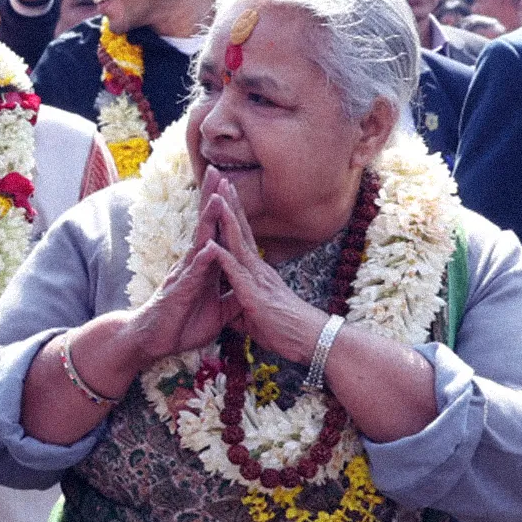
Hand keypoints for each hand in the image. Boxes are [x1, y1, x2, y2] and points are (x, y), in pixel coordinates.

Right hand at [120, 180, 233, 364]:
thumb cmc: (182, 325)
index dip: (224, 209)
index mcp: (204, 267)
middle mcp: (193, 265)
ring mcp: (185, 276)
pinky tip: (209, 247)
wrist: (154, 343)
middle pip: (205, 226)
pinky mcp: (179, 293)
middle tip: (218, 170)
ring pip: (199, 243)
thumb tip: (248, 290)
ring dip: (207, 221)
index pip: (216, 231)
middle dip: (211, 198)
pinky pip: (193, 275)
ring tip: (216, 198)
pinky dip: (202, 261)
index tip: (231, 183)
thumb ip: (232, 297)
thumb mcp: (217, 312)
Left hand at [207, 174, 330, 363]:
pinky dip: (223, 257)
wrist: (310, 341)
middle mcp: (259, 269)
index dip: (233, 216)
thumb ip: (241, 309)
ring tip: (217, 196)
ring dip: (226, 219)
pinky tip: (211, 244)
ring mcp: (257, 279)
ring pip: (239, 243)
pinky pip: (236, 273)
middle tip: (220, 179)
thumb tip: (230, 311)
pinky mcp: (254, 295)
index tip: (224, 194)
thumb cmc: (286, 331)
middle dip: (230, 204)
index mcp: (258, 272)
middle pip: (242, 230)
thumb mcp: (256, 318)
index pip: (243, 238)